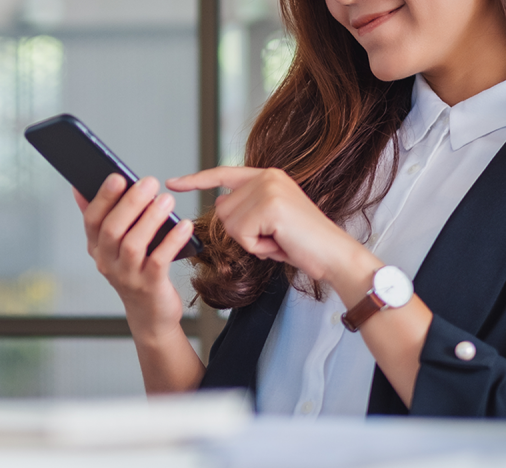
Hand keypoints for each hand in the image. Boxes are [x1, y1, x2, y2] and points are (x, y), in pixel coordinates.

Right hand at [74, 174, 193, 339]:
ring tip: (167, 199)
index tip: (117, 176)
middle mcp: (107, 262)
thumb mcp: (114, 247)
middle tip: (148, 182)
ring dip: (150, 219)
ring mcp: (127, 276)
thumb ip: (101, 218)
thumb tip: (80, 188)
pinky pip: (159, 261)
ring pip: (133, 244)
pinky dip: (171, 242)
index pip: (92, 220)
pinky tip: (184, 225)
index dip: (103, 198)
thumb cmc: (136, 271)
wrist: (150, 314)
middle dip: (130, 203)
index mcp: (97, 248)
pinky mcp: (149, 286)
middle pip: (112, 230)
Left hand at [167, 167, 370, 282]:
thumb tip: (221, 207)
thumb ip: (247, 208)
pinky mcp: (270, 206)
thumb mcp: (271, 220)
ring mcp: (268, 189)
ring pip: (231, 224)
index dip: (196, 180)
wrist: (333, 254)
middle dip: (242, 233)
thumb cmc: (303, 243)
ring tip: (278, 240)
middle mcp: (267, 176)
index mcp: (267, 176)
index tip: (173, 182)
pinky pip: (243, 235)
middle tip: (273, 237)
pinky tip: (279, 243)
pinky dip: (258, 248)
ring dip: (251, 242)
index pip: (222, 174)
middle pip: (223, 210)